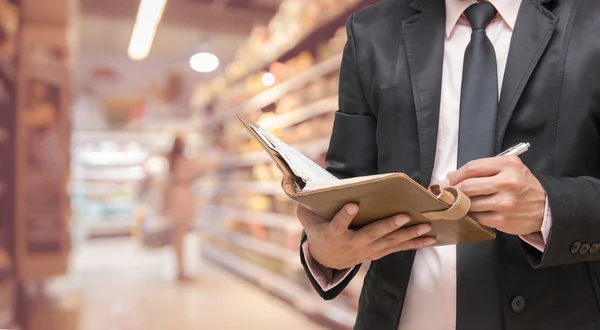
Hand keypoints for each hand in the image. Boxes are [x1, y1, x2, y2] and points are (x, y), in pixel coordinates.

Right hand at [297, 203, 435, 269]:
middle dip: (388, 226)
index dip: (344, 216)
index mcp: (333, 234)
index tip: (352, 205)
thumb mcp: (308, 220)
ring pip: (389, 243)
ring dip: (409, 235)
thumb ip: (306, 207)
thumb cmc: (319, 232)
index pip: (337, 225)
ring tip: (426, 227)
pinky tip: (430, 239)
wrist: (326, 260)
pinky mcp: (377, 253)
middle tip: (404, 216)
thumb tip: (298, 188)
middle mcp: (352, 245)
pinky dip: (414, 243)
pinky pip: (397, 248)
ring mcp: (366, 251)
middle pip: (371, 235)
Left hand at [447, 155, 545, 235]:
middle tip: (451, 193)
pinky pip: (476, 217)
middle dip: (455, 190)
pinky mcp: (502, 220)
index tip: (451, 180)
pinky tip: (475, 211)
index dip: (457, 174)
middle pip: (468, 186)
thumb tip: (452, 176)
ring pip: (470, 203)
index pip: (472, 167)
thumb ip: (483, 169)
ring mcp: (505, 203)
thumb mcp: (509, 168)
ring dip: (462, 204)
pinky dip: (471, 215)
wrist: (546, 208)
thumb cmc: (522, 186)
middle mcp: (508, 182)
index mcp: (508, 165)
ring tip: (463, 202)